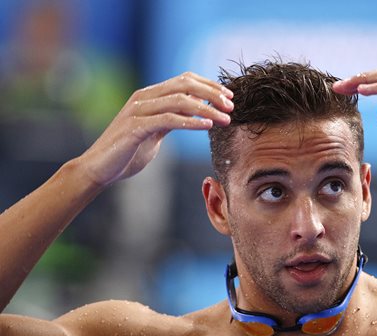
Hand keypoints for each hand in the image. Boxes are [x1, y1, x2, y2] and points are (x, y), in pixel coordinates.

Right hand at [79, 72, 233, 186]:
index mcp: (149, 96)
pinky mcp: (135, 128)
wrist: (99, 169)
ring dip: (206, 109)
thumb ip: (172, 119)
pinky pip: (168, 120)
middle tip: (231, 106)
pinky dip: (190, 122)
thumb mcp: (155, 131)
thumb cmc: (128, 151)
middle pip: (184, 85)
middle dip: (212, 93)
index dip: (209, 85)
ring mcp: (138, 111)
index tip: (229, 97)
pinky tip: (207, 126)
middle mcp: (143, 98)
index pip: (184, 80)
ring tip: (225, 119)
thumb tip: (194, 113)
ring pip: (179, 100)